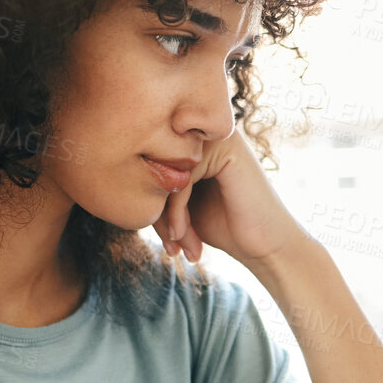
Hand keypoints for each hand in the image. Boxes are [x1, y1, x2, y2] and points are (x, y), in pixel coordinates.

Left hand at [150, 131, 309, 267]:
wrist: (267, 246)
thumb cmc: (224, 227)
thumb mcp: (180, 208)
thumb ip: (155, 190)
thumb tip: (115, 182)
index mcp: (194, 146)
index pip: (152, 168)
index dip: (150, 206)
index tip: (164, 240)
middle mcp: (204, 135)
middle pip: (157, 168)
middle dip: (157, 214)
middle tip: (170, 247)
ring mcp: (217, 137)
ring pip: (165, 173)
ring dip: (166, 217)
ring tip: (178, 245)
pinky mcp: (226, 148)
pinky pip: (180, 177)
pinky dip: (176, 211)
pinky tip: (183, 235)